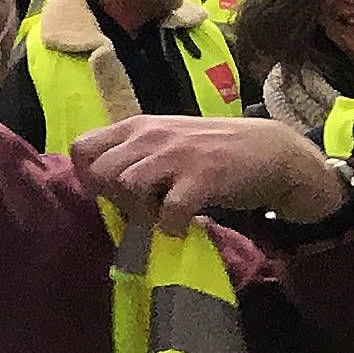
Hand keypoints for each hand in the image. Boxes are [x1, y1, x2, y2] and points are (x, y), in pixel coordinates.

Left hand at [73, 112, 335, 235]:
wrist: (271, 151)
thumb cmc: (212, 150)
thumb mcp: (165, 141)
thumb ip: (134, 155)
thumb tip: (101, 187)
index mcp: (136, 127)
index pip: (82, 147)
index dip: (87, 176)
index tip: (109, 193)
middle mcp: (150, 136)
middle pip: (100, 172)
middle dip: (113, 198)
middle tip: (139, 208)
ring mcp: (176, 155)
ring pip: (128, 186)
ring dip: (140, 211)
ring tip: (161, 215)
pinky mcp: (203, 177)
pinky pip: (168, 209)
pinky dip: (170, 226)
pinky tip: (182, 225)